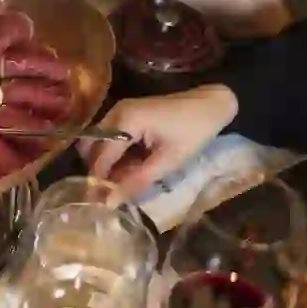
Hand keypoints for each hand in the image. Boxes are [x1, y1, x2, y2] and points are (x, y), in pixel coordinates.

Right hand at [78, 85, 239, 196]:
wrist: (213, 104)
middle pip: (94, 148)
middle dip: (100, 172)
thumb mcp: (168, 161)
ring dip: (109, 164)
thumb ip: (137, 181)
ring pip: (101, 144)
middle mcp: (115, 113)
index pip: (101, 157)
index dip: (97, 181)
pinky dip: (117, 155)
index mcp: (125, 121)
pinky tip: (131, 168)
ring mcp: (120, 111)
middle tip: (110, 194)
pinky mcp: (127, 114)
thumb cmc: (194, 131)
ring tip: (123, 183)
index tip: (97, 203)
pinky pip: (112, 138)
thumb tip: (111, 202)